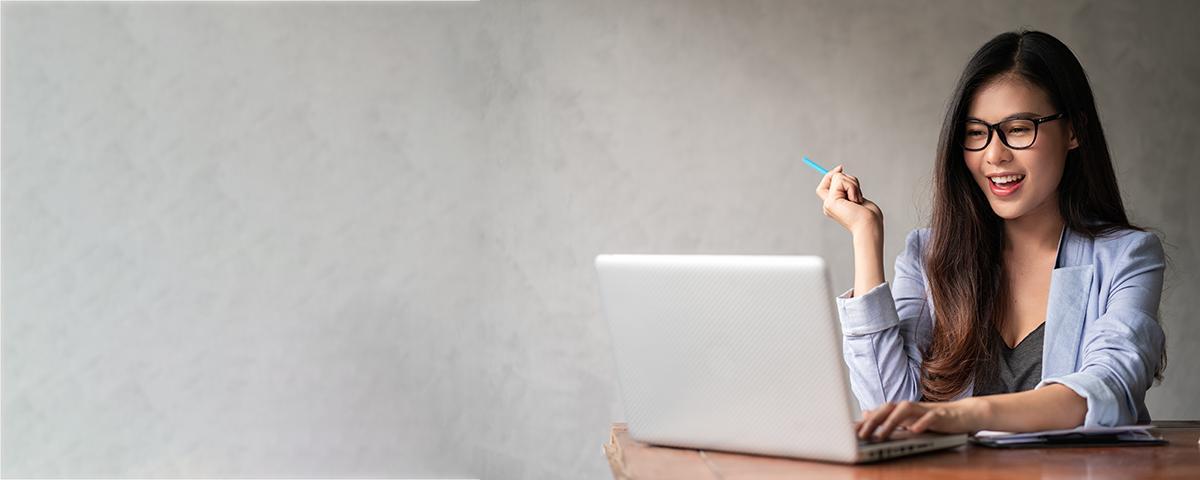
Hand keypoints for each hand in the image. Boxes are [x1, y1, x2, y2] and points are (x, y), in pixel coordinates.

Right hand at [814, 165, 881, 235]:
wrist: (869, 226)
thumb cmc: (869, 216)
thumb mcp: (858, 198)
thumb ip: (851, 190)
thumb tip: (845, 175)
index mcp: (834, 206)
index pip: (824, 187)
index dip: (829, 176)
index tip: (840, 167)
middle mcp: (828, 205)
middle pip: (828, 179)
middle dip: (846, 178)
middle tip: (854, 185)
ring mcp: (828, 203)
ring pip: (838, 177)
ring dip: (853, 184)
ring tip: (858, 200)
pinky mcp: (831, 201)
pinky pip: (841, 181)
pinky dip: (852, 187)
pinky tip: (856, 200)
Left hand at [855, 399, 986, 440]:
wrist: (963, 414)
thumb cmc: (934, 418)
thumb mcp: (909, 420)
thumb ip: (889, 417)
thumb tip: (866, 413)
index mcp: (902, 409)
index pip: (880, 412)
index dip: (864, 421)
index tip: (850, 431)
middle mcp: (911, 407)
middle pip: (888, 409)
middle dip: (873, 422)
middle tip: (861, 435)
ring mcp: (926, 410)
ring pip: (906, 411)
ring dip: (892, 422)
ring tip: (881, 435)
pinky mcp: (941, 416)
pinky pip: (930, 418)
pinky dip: (921, 423)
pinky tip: (914, 431)